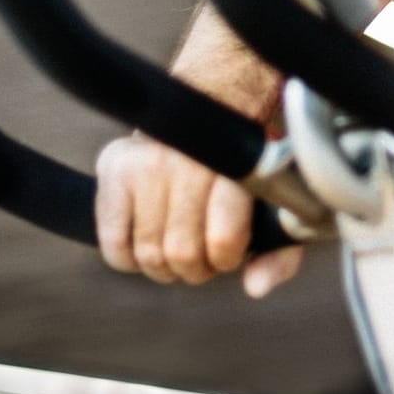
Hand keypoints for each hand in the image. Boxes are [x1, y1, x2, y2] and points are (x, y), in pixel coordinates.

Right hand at [94, 132, 302, 296]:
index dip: (226, 259)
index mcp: (233, 166)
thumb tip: (255, 289)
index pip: (223, 241)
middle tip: (201, 254)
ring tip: (176, 247)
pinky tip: (145, 243)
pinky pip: (113, 244)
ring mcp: (145, 162)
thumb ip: (280, 250)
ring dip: (164, 267)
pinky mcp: (114, 167)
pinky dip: (129, 260)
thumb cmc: (243, 169)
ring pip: (148, 254)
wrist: (209, 105)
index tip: (230, 250)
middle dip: (196, 268)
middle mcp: (186, 160)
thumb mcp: (274, 203)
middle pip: (182, 253)